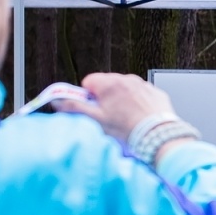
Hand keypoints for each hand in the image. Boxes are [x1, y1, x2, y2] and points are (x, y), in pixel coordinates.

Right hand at [56, 73, 175, 140]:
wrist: (157, 135)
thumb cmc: (127, 129)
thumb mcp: (96, 120)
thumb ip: (74, 108)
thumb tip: (58, 102)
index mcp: (109, 83)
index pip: (89, 82)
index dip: (88, 97)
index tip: (92, 107)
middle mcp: (126, 79)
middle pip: (107, 85)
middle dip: (105, 98)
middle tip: (109, 116)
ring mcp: (142, 85)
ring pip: (125, 90)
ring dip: (122, 100)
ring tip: (125, 119)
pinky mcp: (155, 92)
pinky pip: (141, 95)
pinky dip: (138, 103)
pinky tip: (139, 117)